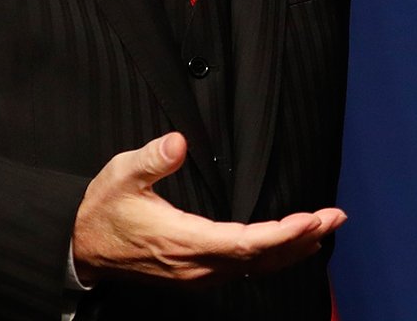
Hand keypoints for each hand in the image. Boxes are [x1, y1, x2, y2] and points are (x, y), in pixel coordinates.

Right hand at [71, 132, 345, 284]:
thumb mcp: (120, 176)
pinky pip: (244, 269)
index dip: (282, 233)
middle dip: (301, 237)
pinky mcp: (196, 274)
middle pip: (260, 257)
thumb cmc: (103, 211)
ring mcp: (198, 274)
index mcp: (183, 241)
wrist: (81, 250)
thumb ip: (151, 159)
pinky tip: (291, 246)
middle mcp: (196, 265)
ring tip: (325, 228)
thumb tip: (178, 141)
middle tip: (335, 217)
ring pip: (255, 267)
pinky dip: (273, 257)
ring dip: (293, 248)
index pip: (244, 242)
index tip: (311, 219)